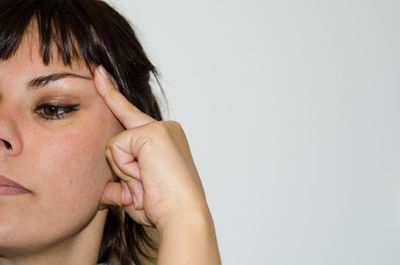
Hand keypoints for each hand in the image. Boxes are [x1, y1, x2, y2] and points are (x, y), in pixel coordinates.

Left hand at [95, 66, 208, 229]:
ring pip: (115, 145)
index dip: (112, 93)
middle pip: (117, 139)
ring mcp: (159, 128)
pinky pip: (118, 150)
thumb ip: (119, 186)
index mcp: (165, 138)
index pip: (130, 113)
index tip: (99, 73)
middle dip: (123, 169)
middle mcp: (164, 129)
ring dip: (126, 171)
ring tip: (149, 183)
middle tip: (147, 186)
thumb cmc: (166, 209)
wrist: (183, 216)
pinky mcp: (151, 133)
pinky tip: (147, 177)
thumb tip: (103, 191)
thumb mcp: (137, 195)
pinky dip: (126, 169)